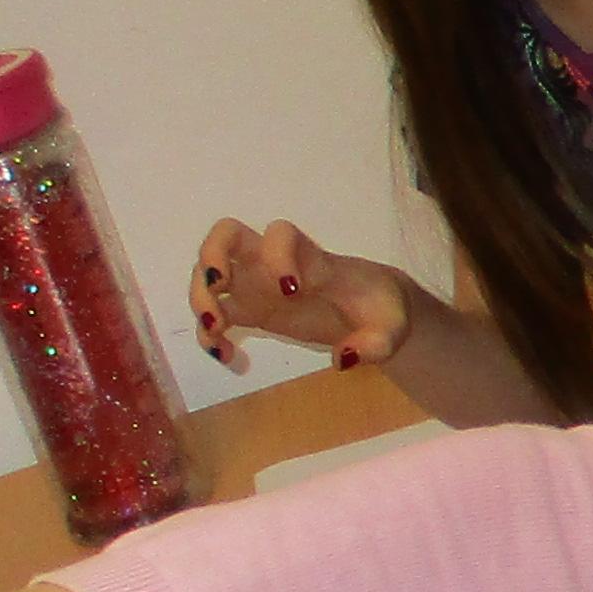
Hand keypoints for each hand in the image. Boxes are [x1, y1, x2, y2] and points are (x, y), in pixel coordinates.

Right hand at [190, 219, 420, 374]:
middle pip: (226, 235)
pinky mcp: (249, 309)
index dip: (278, 254)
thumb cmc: (380, 311)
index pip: (282, 234)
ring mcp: (257, 284)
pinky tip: (226, 356)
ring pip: (208, 272)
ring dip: (200, 299)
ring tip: (218, 332)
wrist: (371, 314)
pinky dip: (209, 333)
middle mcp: (274, 262)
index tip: (290, 289)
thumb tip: (344, 357)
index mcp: (311, 258)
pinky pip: (214, 312)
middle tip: (219, 288)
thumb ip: (375, 343)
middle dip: (212, 256)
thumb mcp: (391, 329)